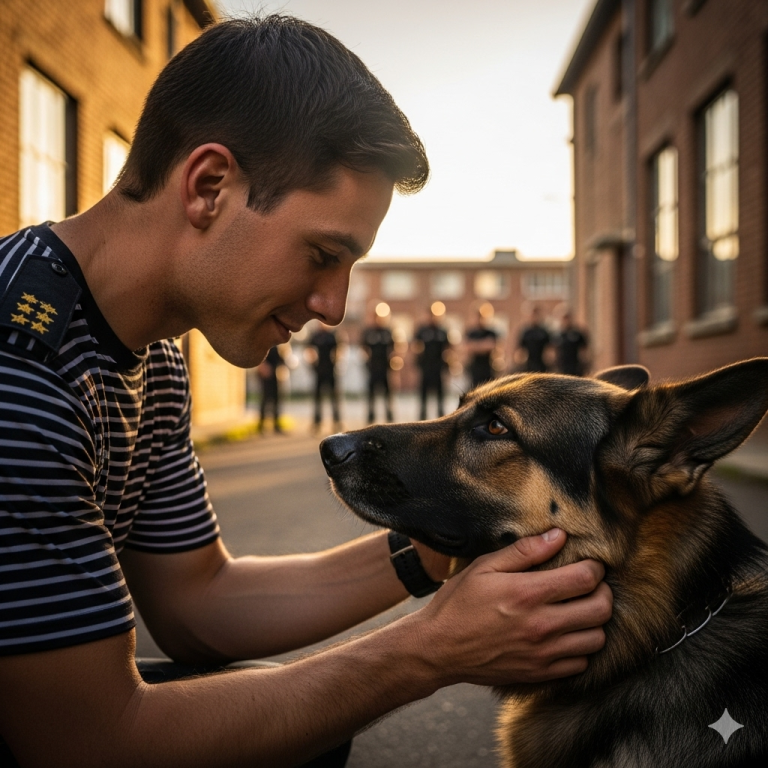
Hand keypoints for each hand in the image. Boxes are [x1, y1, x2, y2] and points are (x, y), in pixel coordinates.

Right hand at [407, 528, 611, 687]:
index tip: (590, 563)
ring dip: (594, 622)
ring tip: (579, 609)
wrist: (438, 649)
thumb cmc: (458, 603)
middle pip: (600, 610)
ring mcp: (543, 654)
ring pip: (596, 639)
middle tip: (590, 585)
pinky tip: (566, 634)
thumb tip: (559, 536)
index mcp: (528, 594)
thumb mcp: (484, 567)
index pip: (585, 579)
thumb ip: (524, 551)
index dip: (595, 567)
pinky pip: (581, 663)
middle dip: (602, 592)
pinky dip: (581, 647)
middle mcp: (541, 625)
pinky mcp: (541, 673)